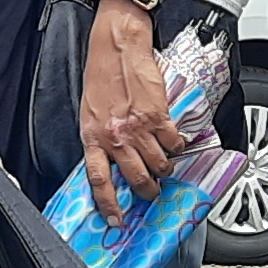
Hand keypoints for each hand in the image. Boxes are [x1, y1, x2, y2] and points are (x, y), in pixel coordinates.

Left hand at [80, 1, 186, 222]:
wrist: (117, 48)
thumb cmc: (102, 76)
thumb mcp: (90, 113)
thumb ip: (100, 138)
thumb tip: (109, 161)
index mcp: (93, 137)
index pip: (98, 181)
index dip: (108, 205)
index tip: (116, 220)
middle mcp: (115, 137)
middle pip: (136, 178)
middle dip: (147, 191)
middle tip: (152, 192)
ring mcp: (137, 129)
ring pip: (159, 165)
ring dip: (165, 168)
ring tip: (164, 164)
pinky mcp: (158, 117)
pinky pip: (173, 144)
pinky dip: (177, 146)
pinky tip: (174, 141)